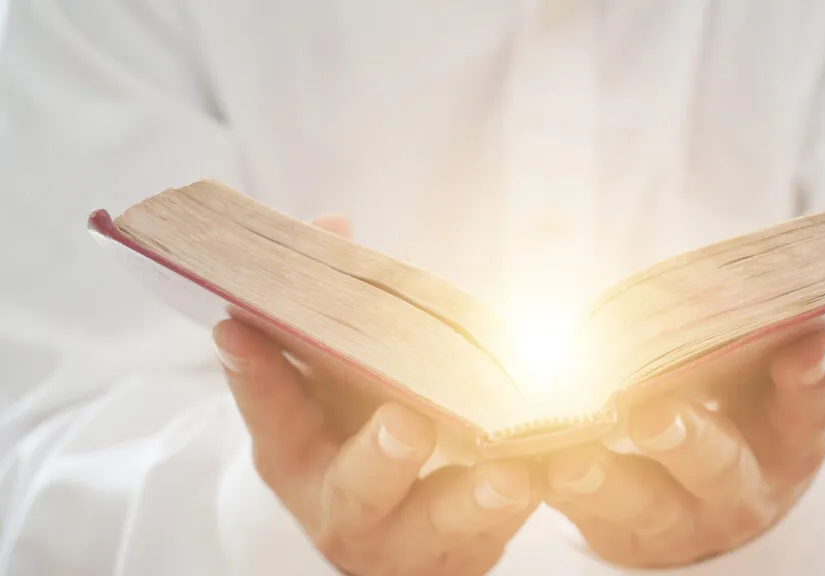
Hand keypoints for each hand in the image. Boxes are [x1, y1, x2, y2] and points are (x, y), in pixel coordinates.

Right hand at [213, 216, 539, 575]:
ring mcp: (404, 541)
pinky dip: (522, 506)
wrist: (396, 540)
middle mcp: (343, 505)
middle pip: (356, 485)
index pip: (270, 412)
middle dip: (380, 456)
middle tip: (407, 422)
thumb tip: (333, 226)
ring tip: (508, 475)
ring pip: (435, 524)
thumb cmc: (359, 438)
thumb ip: (332, 314)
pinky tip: (548, 474)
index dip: (253, 373)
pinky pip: (495, 534)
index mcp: (299, 456)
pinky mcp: (462, 557)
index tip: (238, 326)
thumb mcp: (334, 385)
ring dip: (471, 499)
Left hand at [544, 332, 824, 567]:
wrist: (710, 505)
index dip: (810, 381)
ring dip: (605, 481)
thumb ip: (743, 337)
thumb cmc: (732, 410)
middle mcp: (741, 487)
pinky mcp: (625, 537)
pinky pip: (586, 518)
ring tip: (571, 462)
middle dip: (685, 439)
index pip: (809, 409)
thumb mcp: (752, 379)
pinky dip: (555, 492)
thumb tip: (731, 274)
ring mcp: (682, 520)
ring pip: (645, 504)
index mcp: (787, 440)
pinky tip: (527, 470)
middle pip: (719, 465)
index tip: (806, 349)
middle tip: (651, 416)